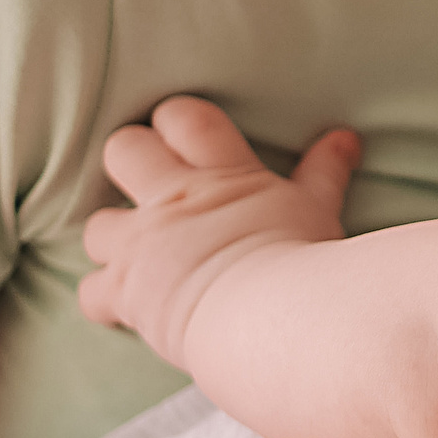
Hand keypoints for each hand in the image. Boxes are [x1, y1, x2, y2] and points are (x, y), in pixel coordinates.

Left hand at [79, 96, 359, 369]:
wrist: (273, 319)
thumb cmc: (305, 261)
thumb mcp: (318, 209)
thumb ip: (325, 171)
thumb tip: (345, 135)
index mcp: (221, 175)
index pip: (185, 118)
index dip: (177, 122)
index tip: (186, 141)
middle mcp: (172, 202)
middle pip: (124, 150)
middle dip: (132, 162)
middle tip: (154, 187)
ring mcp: (142, 247)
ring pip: (98, 226)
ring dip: (113, 240)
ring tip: (138, 254)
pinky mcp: (125, 293)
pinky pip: (92, 292)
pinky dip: (107, 302)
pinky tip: (127, 310)